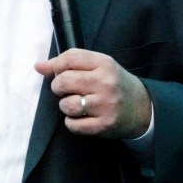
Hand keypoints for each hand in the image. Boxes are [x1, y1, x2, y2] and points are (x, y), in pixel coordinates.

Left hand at [34, 48, 151, 138]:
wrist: (143, 108)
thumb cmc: (115, 84)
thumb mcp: (100, 66)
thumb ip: (71, 63)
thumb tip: (38, 66)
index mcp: (105, 64)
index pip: (70, 57)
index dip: (55, 64)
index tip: (51, 70)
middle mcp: (105, 83)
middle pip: (64, 81)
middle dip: (57, 86)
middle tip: (64, 89)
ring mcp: (105, 105)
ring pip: (66, 104)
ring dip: (65, 105)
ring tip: (74, 103)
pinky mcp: (104, 125)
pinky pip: (73, 124)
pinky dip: (71, 122)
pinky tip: (80, 117)